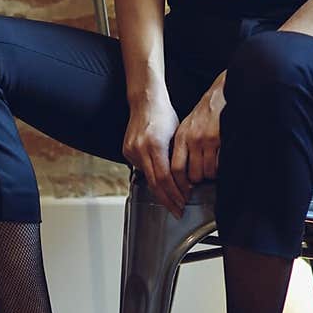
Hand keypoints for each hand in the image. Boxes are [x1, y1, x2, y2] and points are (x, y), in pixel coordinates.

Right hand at [122, 91, 187, 217]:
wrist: (145, 102)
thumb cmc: (164, 115)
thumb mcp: (177, 135)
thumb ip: (178, 158)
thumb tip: (186, 180)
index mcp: (155, 144)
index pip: (165, 178)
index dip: (175, 193)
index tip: (183, 202)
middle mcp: (140, 149)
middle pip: (155, 183)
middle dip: (168, 200)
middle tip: (177, 211)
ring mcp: (131, 150)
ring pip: (148, 179)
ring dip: (161, 191)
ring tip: (172, 200)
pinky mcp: (126, 151)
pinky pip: (141, 169)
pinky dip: (152, 178)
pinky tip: (161, 184)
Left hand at [169, 72, 226, 208]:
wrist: (219, 95)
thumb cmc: (203, 113)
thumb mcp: (186, 128)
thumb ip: (181, 147)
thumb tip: (176, 171)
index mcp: (180, 138)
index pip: (173, 169)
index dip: (176, 186)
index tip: (179, 195)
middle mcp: (190, 139)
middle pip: (190, 174)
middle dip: (194, 184)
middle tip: (196, 187)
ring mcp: (204, 139)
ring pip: (205, 171)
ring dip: (208, 177)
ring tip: (210, 173)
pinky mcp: (218, 139)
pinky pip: (218, 164)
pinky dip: (219, 168)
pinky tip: (219, 164)